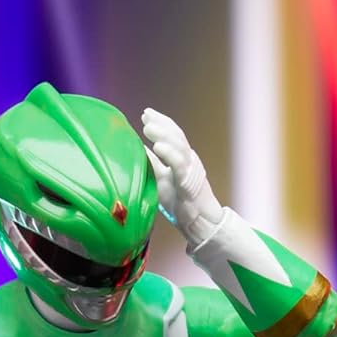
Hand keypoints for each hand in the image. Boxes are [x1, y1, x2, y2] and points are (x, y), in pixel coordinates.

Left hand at [142, 108, 223, 246]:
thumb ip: (153, 163)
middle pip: (176, 135)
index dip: (160, 122)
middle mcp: (188, 160)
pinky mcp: (188, 183)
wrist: (198, 221)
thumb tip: (138, 149)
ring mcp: (190, 170)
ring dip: (163, 134)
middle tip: (145, 115)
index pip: (172, 134)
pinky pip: (179, 165)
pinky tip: (158, 146)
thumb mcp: (161, 178)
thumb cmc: (180, 201)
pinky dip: (169, 154)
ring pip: (178, 146)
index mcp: (182, 158)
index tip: (146, 115)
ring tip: (148, 127)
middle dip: (160, 123)